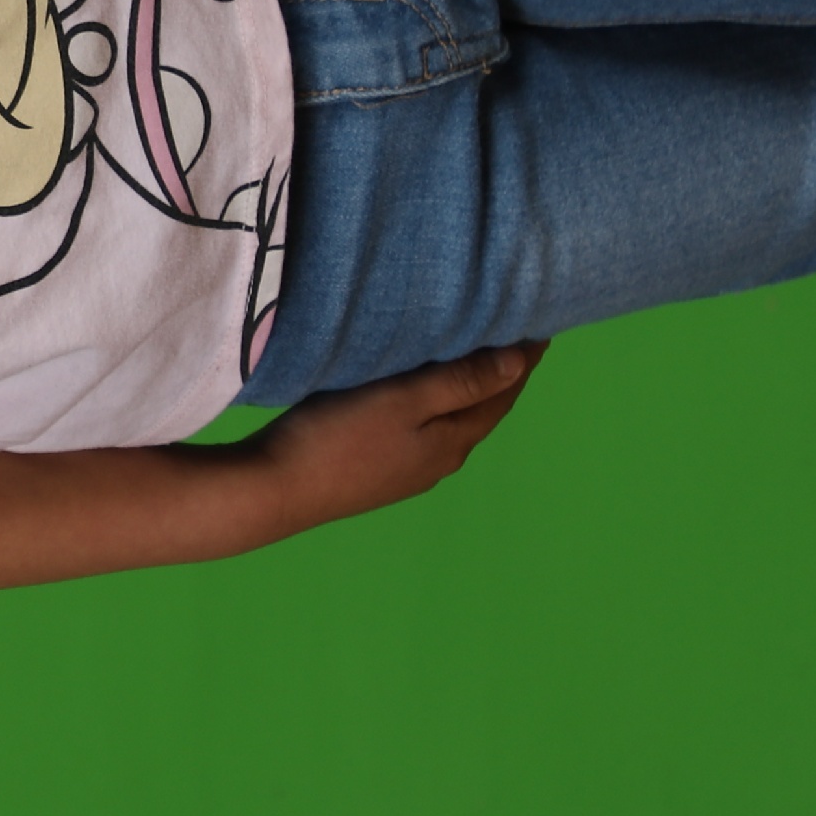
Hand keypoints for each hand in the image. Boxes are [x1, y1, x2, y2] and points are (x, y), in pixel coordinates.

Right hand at [252, 340, 545, 532]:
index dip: (522, 361)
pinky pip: (422, 432)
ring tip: (470, 356)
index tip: (540, 325)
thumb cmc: (339, 436)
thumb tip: (521, 362)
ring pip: (450, 423)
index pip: (501, 394)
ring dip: (465, 392)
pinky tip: (418, 397)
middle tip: (513, 333)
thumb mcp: (404, 399)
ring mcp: (407, 472)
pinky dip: (435, 406)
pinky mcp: (377, 474)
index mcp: (452, 442)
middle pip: (480, 411)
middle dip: (499, 376)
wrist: (276, 490)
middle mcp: (438, 461)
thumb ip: (462, 381)